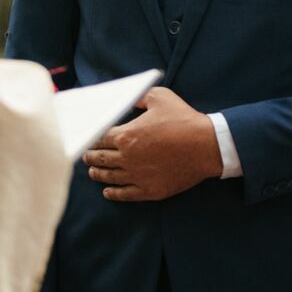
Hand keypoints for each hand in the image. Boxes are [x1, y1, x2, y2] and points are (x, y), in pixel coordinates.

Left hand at [83, 86, 221, 200]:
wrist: (205, 146)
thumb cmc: (183, 120)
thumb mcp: (160, 97)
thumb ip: (138, 97)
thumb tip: (127, 99)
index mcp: (126, 135)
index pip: (99, 138)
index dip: (91, 138)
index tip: (87, 139)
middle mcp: (126, 157)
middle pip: (100, 159)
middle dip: (90, 156)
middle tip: (86, 156)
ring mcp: (137, 176)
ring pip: (109, 177)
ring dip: (97, 174)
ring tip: (93, 172)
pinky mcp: (148, 190)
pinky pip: (124, 194)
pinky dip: (113, 193)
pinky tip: (108, 191)